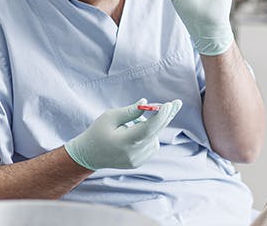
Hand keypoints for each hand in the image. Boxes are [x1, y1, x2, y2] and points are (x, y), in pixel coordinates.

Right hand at [64, 99, 181, 170]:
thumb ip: (129, 111)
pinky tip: (135, 134)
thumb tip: (146, 103)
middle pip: (155, 133)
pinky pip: (151, 145)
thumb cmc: (97, 132)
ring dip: (150, 127)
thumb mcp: (109, 117)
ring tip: (131, 125)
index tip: (169, 105)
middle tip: (177, 103)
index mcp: (124, 142)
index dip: (159, 117)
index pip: (147, 129)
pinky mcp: (139, 163)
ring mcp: (137, 160)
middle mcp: (133, 154)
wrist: (89, 156)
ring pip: (154, 138)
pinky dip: (148, 136)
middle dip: (166, 117)